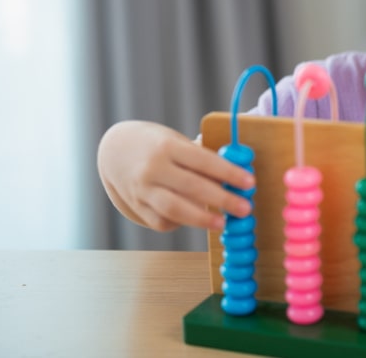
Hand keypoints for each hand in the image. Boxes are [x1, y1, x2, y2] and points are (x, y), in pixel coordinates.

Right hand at [97, 120, 254, 231]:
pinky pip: (161, 221)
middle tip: (245, 209)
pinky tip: (196, 221)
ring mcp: (142, 190)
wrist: (115, 150)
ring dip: (202, 218)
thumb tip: (237, 174)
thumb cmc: (157, 145)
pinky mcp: (137, 207)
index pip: (203, 160)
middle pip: (191, 187)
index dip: (228, 172)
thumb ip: (202, 157)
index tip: (250, 183)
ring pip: (174, 209)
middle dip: (222, 200)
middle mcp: (153, 168)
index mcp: (167, 146)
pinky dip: (181, 223)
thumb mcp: (177, 141)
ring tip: (223, 223)